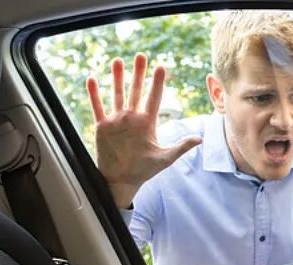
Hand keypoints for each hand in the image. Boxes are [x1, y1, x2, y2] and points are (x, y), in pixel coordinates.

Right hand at [86, 53, 201, 207]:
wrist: (123, 181)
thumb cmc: (144, 170)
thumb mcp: (165, 159)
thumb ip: (181, 147)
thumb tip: (200, 139)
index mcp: (148, 123)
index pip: (154, 99)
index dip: (157, 83)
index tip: (161, 67)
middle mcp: (133, 118)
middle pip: (136, 91)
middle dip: (138, 74)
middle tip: (140, 56)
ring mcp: (117, 121)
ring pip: (117, 95)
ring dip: (117, 78)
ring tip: (117, 61)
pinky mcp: (103, 127)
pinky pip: (98, 107)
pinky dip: (95, 94)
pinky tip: (92, 80)